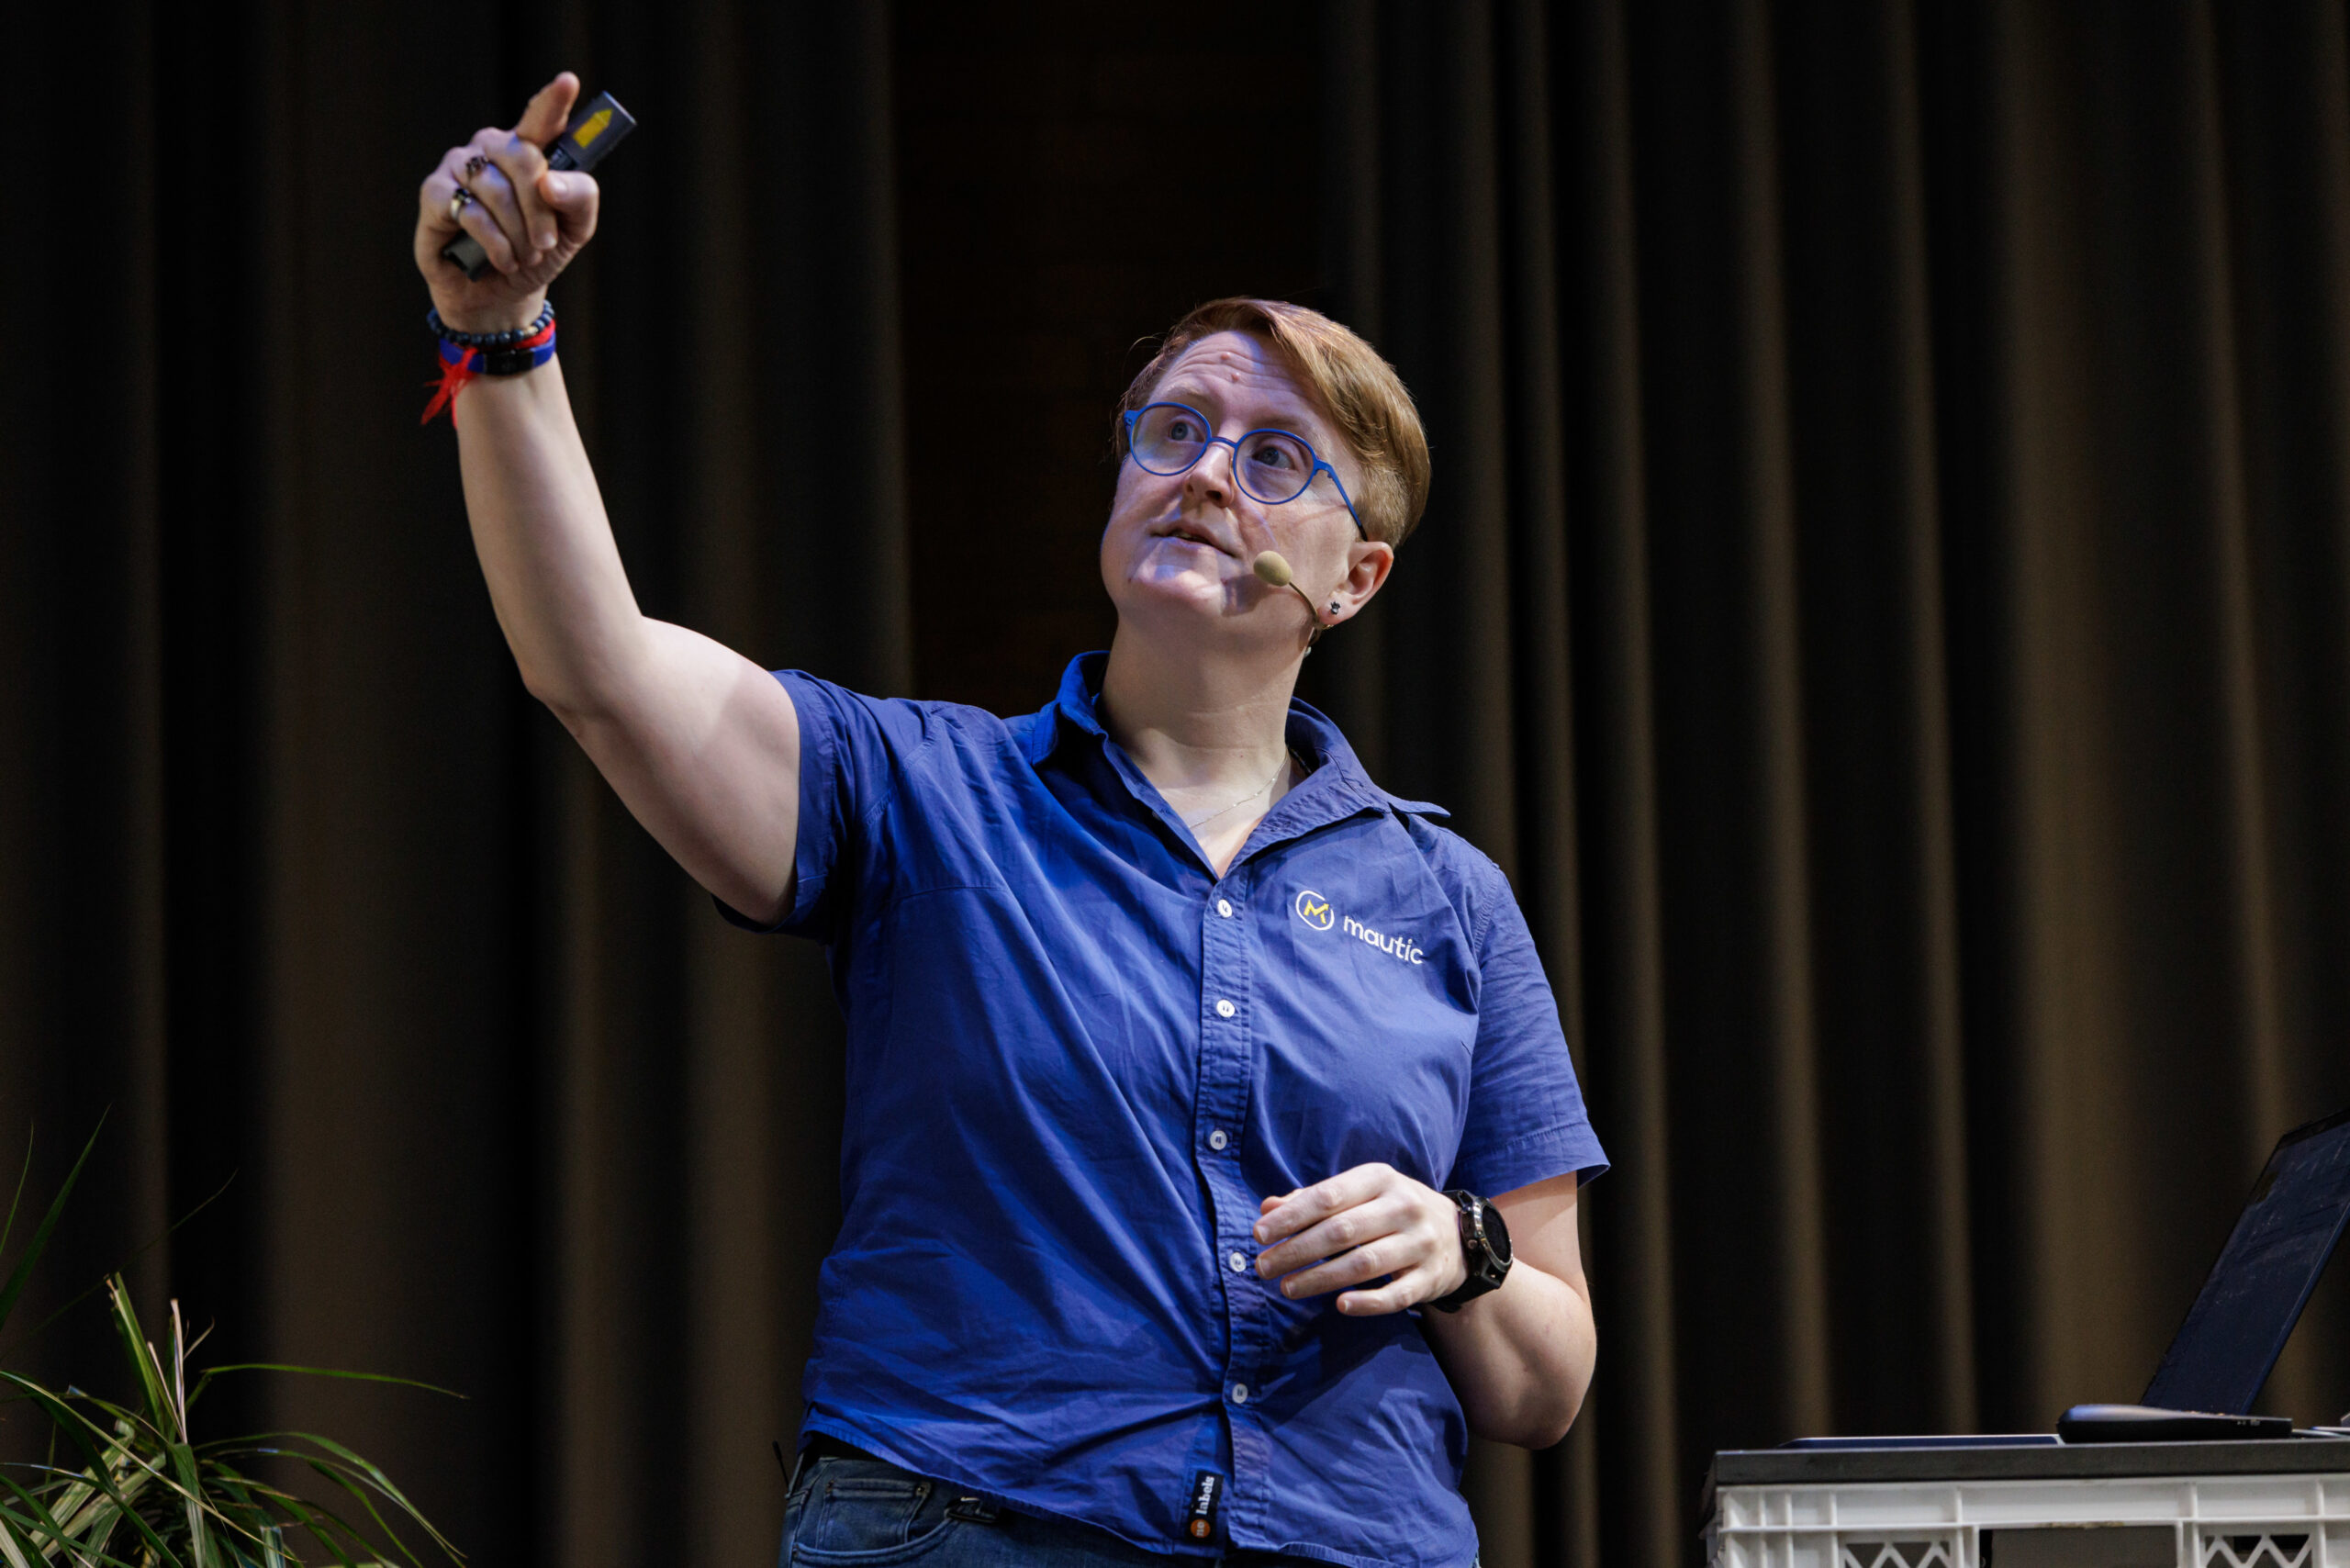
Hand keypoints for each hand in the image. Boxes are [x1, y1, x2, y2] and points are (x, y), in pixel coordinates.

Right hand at [414, 72, 601, 333]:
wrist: (501, 293)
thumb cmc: (536, 251)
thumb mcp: (573, 229)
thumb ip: (578, 197)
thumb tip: (549, 183)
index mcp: (528, 148)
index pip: (541, 117)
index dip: (553, 101)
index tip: (568, 82)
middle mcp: (491, 148)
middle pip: (524, 158)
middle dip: (541, 208)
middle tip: (546, 242)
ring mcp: (459, 165)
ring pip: (498, 190)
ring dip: (519, 233)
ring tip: (524, 256)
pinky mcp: (434, 193)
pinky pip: (470, 210)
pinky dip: (494, 241)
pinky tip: (502, 259)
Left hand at [1253, 1162, 1467, 1315]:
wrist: (1459, 1233)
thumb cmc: (1390, 1209)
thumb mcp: (1358, 1193)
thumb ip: (1312, 1200)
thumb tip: (1267, 1208)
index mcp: (1379, 1178)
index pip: (1327, 1197)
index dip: (1291, 1217)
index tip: (1259, 1234)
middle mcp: (1403, 1206)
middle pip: (1341, 1232)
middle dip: (1296, 1251)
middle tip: (1264, 1268)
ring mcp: (1420, 1243)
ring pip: (1364, 1264)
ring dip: (1321, 1278)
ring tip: (1288, 1287)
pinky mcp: (1430, 1278)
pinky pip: (1397, 1294)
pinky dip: (1368, 1302)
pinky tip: (1340, 1305)